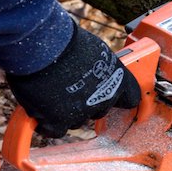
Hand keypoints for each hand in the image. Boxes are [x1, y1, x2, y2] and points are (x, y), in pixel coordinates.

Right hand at [7, 22, 140, 137]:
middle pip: (99, 110)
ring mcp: (83, 111)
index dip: (121, 99)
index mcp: (119, 79)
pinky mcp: (60, 120)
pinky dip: (47, 123)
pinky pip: (55, 130)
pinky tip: (41, 113)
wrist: (42, 44)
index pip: (131, 98)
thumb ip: (99, 67)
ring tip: (50, 93)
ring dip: (65, 112)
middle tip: (70, 89)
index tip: (116, 101)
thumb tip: (93, 71)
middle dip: (87, 103)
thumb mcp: (94, 50)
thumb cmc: (65, 40)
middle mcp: (105, 98)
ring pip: (76, 121)